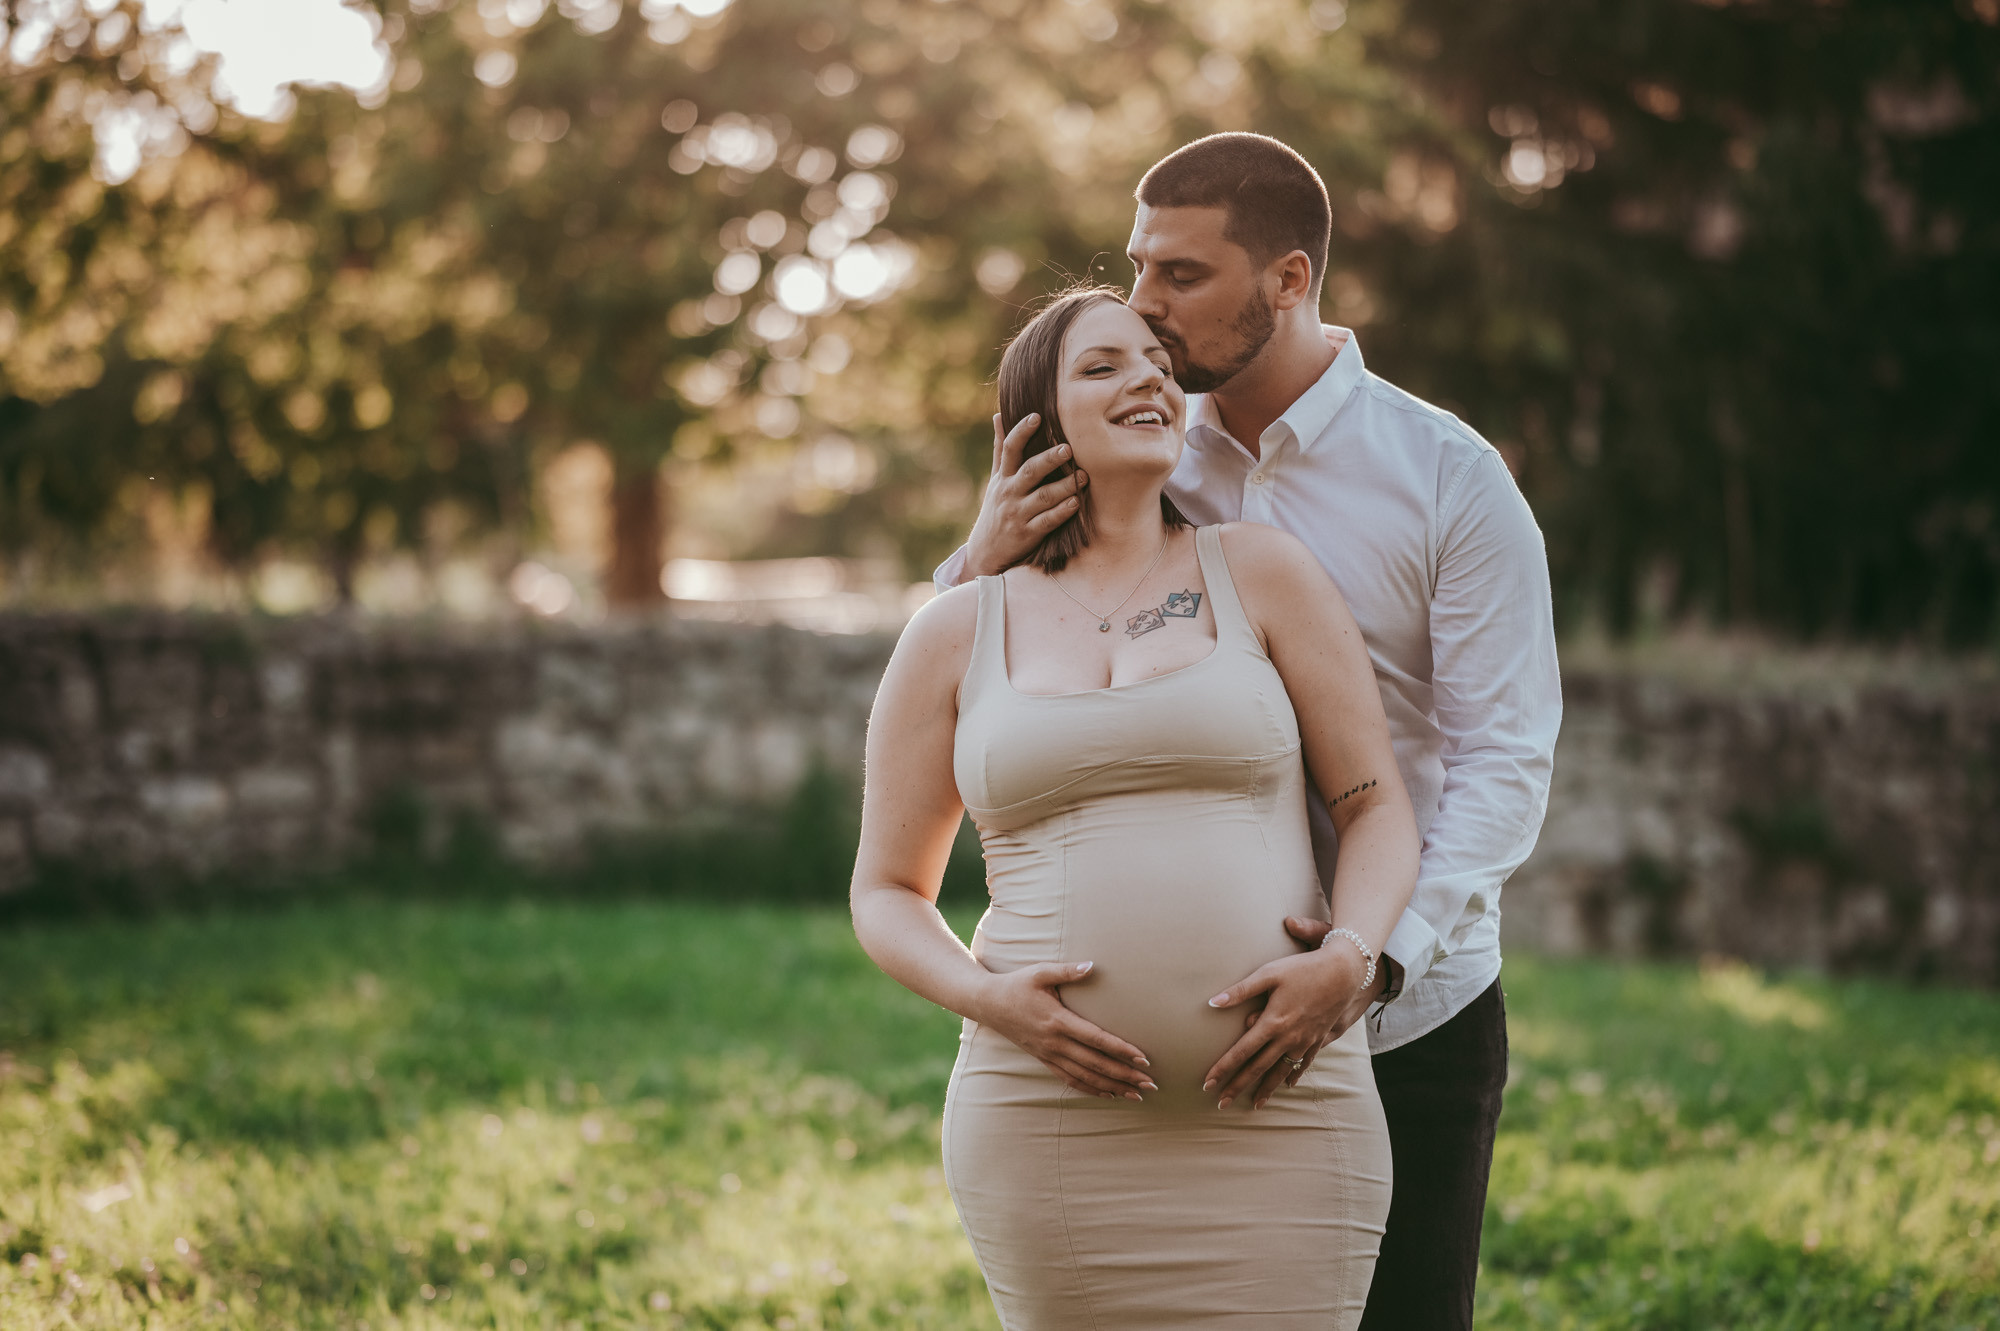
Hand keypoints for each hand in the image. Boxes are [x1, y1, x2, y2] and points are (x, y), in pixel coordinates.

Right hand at [964, 412, 1087, 577]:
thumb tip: (998, 415)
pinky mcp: (1027, 534)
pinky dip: (1061, 512)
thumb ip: (1000, 448)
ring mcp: (1018, 514)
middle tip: (1068, 448)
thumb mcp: (995, 478)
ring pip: (1042, 497)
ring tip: (1082, 476)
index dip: (1021, 432)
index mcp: (1003, 477)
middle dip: (1049, 459)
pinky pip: (1047, 522)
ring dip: (1064, 486)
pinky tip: (1075, 503)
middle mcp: (1009, 493)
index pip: (1009, 449)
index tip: (1036, 416)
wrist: (985, 551)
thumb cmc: (996, 508)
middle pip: (1029, 471)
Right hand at [971, 960, 1156, 1100]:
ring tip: (1136, 1095)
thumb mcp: (1040, 972)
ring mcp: (1049, 1054)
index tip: (1143, 1059)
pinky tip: (1108, 1094)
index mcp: (1058, 1020)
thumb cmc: (1016, 985)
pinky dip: (1090, 1089)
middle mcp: (1055, 1042)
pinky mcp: (1044, 1059)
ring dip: (1112, 1087)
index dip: (1121, 1050)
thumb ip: (1067, 971)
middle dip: (1124, 1075)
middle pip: (1096, 1063)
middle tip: (1150, 1083)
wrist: (987, 1004)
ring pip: (1085, 1077)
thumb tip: (1092, 965)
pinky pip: (1070, 1079)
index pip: (1096, 1039)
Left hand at [1201, 940, 1373, 1110]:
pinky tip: (1287, 1085)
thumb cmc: (1302, 969)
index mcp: (1272, 1022)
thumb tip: (1212, 1002)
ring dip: (1266, 1089)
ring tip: (1254, 1105)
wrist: (1343, 972)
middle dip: (1238, 1086)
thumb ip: (1241, 990)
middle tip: (1222, 1104)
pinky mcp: (1318, 1039)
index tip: (1208, 1083)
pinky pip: (1303, 1064)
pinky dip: (1293, 1076)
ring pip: (1281, 1071)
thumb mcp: (1269, 973)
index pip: (1242, 1052)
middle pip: (1258, 1068)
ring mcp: (1304, 1041)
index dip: (1223, 1068)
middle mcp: (1288, 1038)